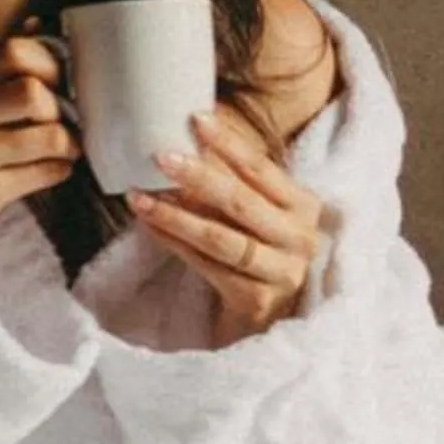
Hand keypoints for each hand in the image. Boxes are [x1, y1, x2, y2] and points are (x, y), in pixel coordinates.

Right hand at [0, 35, 77, 241]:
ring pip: (46, 137)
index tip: (57, 78)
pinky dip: (59, 169)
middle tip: (62, 115)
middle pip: (32, 93)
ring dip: (68, 141)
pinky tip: (53, 167)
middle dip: (59, 104)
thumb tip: (41, 27)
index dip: (48, 62)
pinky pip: (43, 173)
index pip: (12, 53)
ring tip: (66, 145)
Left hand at [129, 106, 324, 345]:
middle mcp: (299, 239)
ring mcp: (281, 272)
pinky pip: (207, 267)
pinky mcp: (257, 301)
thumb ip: (236, 184)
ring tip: (141, 197)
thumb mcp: (256, 217)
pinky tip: (150, 227)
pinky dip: (175, 245)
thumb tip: (192, 138)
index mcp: (303, 207)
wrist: (267, 324)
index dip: (229, 143)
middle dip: (198, 176)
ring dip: (176, 215)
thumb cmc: (259, 260)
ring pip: (220, 238)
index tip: (196, 119)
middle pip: (240, 202)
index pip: (262, 169)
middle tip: (160, 157)